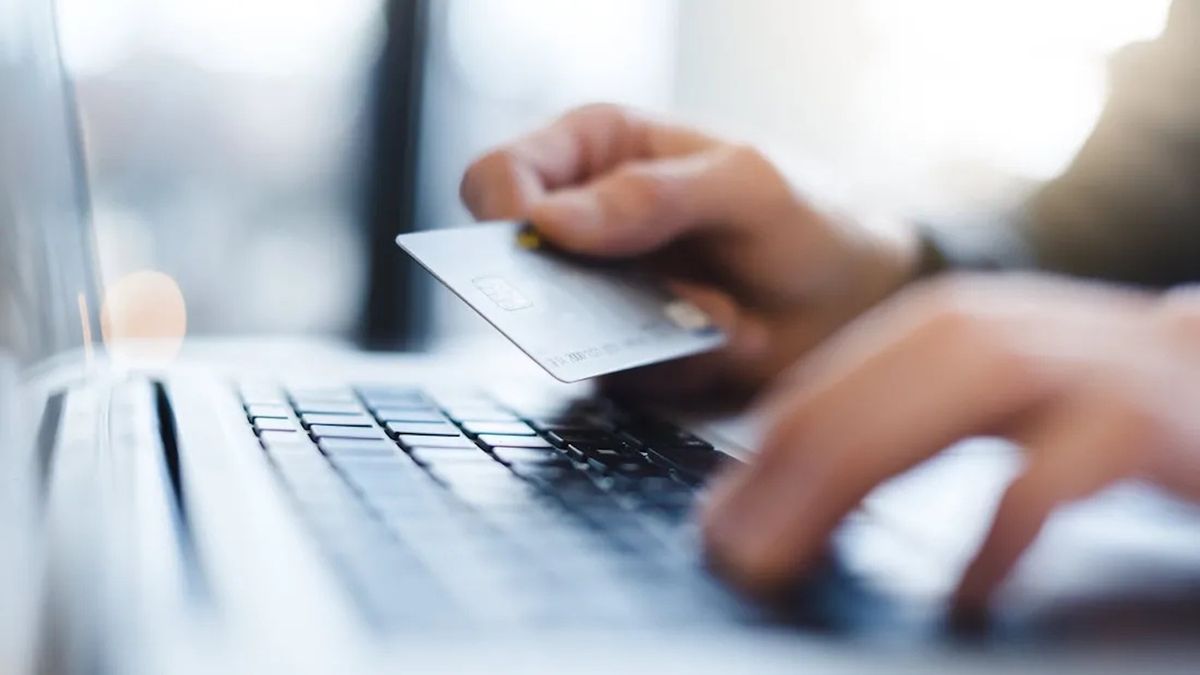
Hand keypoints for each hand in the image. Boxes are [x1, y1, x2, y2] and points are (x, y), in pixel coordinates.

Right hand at [461, 104, 916, 401]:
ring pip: (563, 334)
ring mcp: (600, 296)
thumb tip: (550, 221)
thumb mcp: (746, 186)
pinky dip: (678, 366)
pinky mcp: (624, 356)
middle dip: (575, 297)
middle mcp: (584, 225)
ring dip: (648, 335)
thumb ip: (654, 195)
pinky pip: (618, 378)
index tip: (543, 247)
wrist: (857, 296)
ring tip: (724, 314)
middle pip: (511, 267)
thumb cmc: (806, 214)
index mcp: (596, 152)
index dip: (503, 214)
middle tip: (644, 301)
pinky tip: (733, 336)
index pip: (500, 176)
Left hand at [701, 274, 1199, 607]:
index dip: (757, 463)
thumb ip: (889, 428)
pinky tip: (964, 592)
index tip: (717, 527)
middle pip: (855, 405)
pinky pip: (1052, 475)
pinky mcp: (1134, 416)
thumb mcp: (973, 400)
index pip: (819, 392)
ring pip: (929, 421)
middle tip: (737, 558)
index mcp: (937, 328)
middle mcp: (989, 330)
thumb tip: (774, 499)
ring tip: (795, 560)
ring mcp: (1063, 364)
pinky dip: (998, 533)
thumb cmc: (1086, 403)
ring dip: (845, 492)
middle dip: (780, 486)